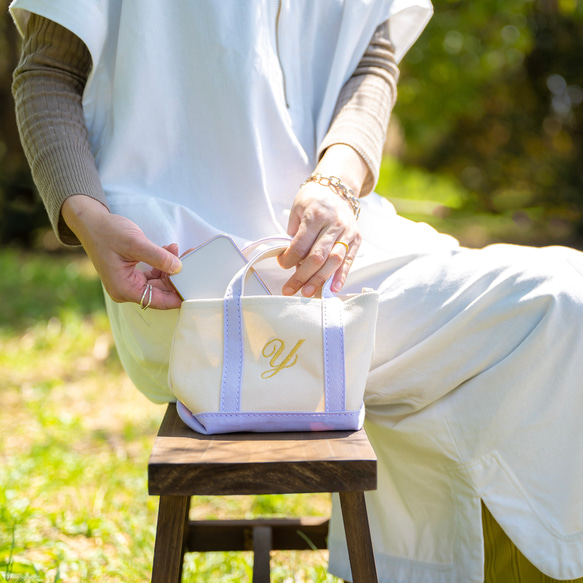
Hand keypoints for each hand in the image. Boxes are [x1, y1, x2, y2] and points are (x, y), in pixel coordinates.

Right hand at [62, 195, 182, 308]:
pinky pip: (154, 274)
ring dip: (171, 268)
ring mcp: (130, 283)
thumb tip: (179, 268)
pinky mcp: (133, 275)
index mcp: (124, 289)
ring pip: (159, 282)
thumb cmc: (107, 232)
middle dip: (177, 278)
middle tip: (192, 261)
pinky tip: (169, 250)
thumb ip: (158, 257)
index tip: (194, 289)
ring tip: (180, 251)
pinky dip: (163, 264)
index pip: (157, 301)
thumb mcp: (135, 243)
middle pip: (160, 293)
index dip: (177, 296)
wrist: (91, 222)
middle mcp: (126, 290)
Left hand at [278, 144, 367, 295]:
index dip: (289, 259)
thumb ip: (294, 235)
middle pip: (317, 257)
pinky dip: (341, 276)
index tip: (282, 264)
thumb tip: (291, 262)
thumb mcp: (297, 210)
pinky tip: (333, 289)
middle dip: (302, 277)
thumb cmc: (313, 200)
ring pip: (334, 261)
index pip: (300, 245)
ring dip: (320, 280)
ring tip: (308, 293)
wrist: (337, 189)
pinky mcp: (356, 239)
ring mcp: (347, 232)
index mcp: (316, 215)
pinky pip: (349, 260)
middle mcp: (333, 224)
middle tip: (290, 290)